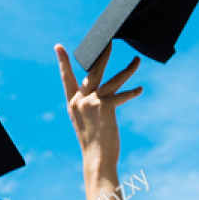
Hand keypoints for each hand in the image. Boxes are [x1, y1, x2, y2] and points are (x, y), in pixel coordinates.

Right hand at [55, 43, 141, 175]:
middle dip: (102, 55)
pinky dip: (132, 92)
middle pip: (92, 71)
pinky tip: (140, 89)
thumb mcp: (86, 121)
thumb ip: (89, 105)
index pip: (67, 78)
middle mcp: (80, 100)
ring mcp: (92, 102)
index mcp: (72, 103)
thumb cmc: (93, 143)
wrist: (96, 159)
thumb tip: (101, 93)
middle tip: (108, 40)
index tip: (59, 47)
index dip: (64, 62)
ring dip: (128, 69)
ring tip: (137, 60)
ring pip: (113, 80)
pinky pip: (122, 96)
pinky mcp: (105, 107)